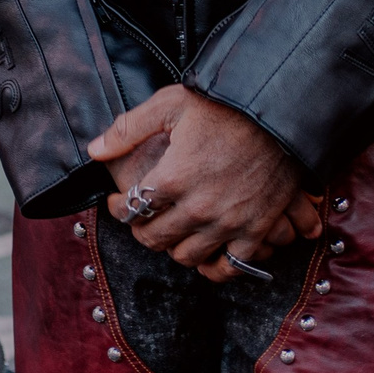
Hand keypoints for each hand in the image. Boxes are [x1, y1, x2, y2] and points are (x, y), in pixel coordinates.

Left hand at [89, 85, 319, 282]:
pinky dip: (213, 268)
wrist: (279, 111)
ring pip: (186, 257)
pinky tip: (204, 255)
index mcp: (172, 177)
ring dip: (172, 247)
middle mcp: (197, 207)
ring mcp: (228, 222)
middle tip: (142, 217)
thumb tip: (94, 150)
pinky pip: (230, 267)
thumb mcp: (169, 105)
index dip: (117, 209)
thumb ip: (128, 129)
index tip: (116, 202)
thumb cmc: (223, 105)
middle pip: (154, 238)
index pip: (130, 209)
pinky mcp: (256, 230)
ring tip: (171, 230)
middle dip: (141, 229)